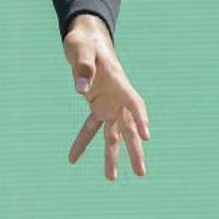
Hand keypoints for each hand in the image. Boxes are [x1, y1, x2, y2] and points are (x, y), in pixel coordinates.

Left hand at [64, 14, 150, 179]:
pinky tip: (72, 159)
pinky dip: (82, 143)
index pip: (135, 102)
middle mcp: (118, 97)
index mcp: (119, 81)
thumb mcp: (81, 49)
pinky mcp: (97, 107)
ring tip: (111, 179)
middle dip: (135, 150)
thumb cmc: (85, 42)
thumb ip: (83, 68)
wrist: (86, 39)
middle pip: (129, 127)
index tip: (146, 136)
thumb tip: (80, 90)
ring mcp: (109, 104)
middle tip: (141, 173)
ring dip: (112, 156)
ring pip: (113, 134)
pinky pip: (91, 128)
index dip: (141, 118)